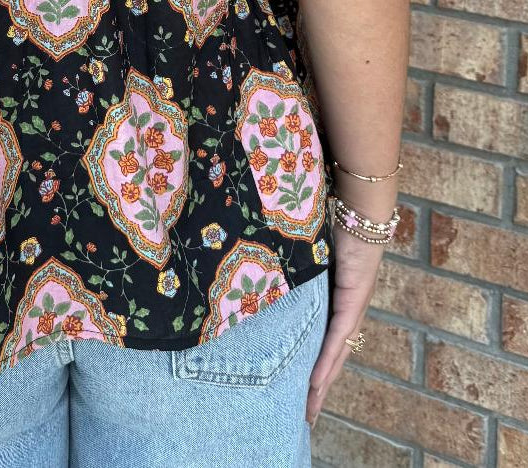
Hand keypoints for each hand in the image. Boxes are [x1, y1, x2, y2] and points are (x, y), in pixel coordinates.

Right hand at [306, 231, 384, 426]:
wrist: (361, 213)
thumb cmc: (334, 227)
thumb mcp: (310, 258)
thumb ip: (297, 273)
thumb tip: (268, 276)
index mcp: (340, 304)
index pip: (328, 346)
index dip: (317, 372)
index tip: (304, 395)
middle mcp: (350, 312)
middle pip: (334, 360)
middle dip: (319, 390)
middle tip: (304, 417)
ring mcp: (354, 309)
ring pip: (336, 356)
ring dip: (322, 384)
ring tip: (308, 409)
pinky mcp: (354, 300)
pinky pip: (338, 337)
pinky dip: (327, 361)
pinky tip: (316, 381)